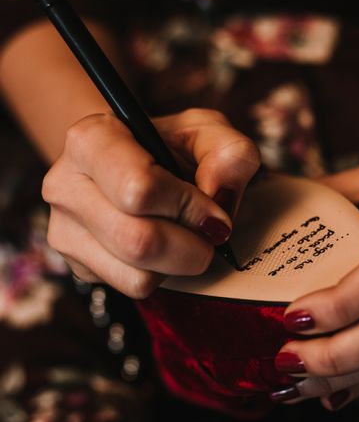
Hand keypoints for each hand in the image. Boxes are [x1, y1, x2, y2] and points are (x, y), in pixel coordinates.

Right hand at [42, 108, 259, 297]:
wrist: (143, 167)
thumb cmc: (176, 148)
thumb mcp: (210, 134)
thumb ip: (230, 152)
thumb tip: (218, 192)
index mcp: (92, 139)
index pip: (139, 188)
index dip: (188, 206)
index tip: (214, 209)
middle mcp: (65, 184)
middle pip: (139, 241)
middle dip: (192, 245)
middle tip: (210, 232)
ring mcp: (64, 230)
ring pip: (138, 274)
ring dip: (180, 262)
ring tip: (185, 235)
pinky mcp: (76, 266)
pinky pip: (133, 287)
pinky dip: (163, 274)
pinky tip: (164, 247)